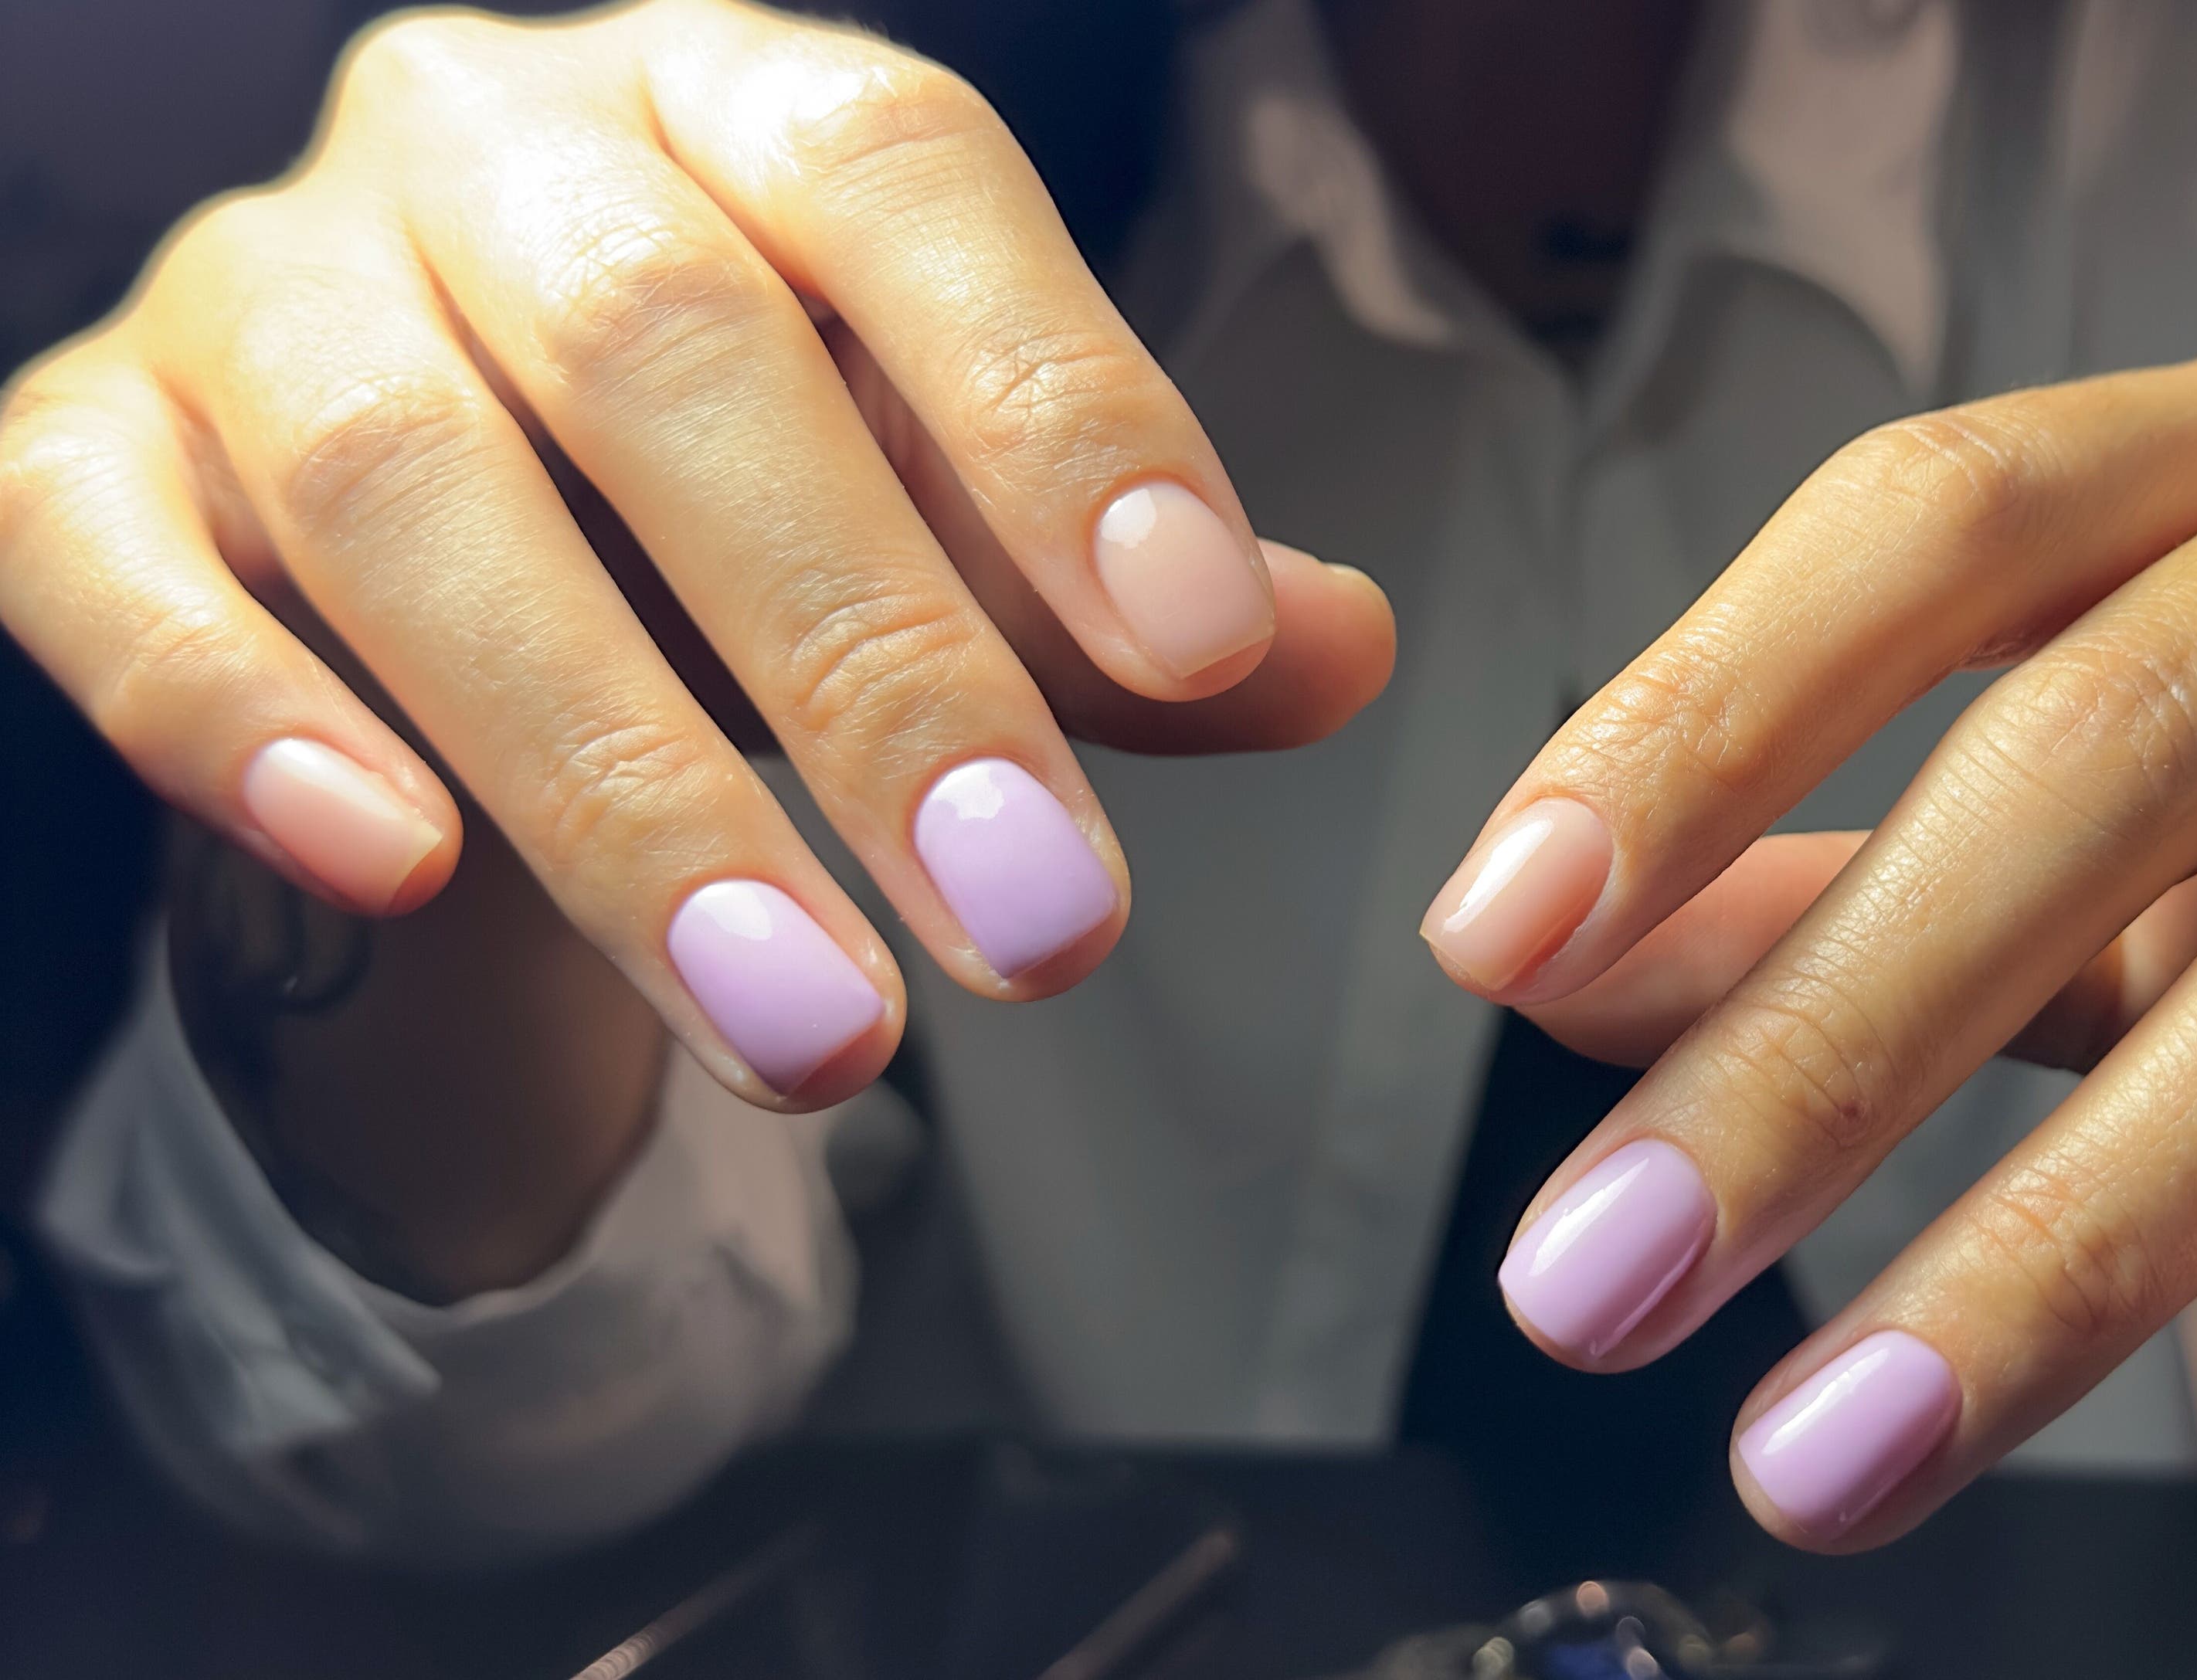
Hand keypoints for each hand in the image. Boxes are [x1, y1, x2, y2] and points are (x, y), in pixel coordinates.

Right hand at [0, 0, 1392, 1107]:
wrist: (446, 516)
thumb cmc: (745, 501)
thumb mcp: (959, 522)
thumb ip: (1131, 596)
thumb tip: (1336, 650)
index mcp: (736, 105)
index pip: (906, 180)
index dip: (1057, 400)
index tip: (1196, 645)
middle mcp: (488, 142)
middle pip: (668, 354)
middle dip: (874, 662)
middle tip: (1043, 927)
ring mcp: (259, 283)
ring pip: (408, 488)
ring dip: (621, 779)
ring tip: (815, 1034)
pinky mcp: (75, 447)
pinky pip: (99, 556)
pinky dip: (242, 711)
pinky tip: (399, 868)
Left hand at [1423, 339, 2196, 1546]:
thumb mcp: (2077, 828)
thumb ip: (1823, 880)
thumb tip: (1552, 966)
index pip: (1932, 520)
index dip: (1704, 717)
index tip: (1495, 939)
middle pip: (2114, 745)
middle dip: (1829, 1044)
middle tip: (1595, 1284)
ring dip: (2084, 1231)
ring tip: (1849, 1444)